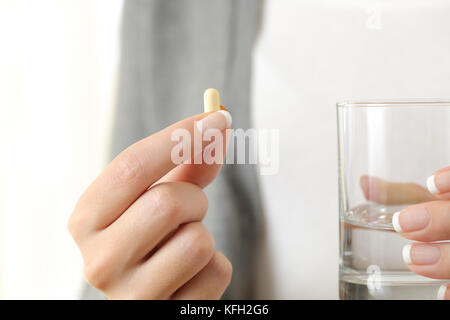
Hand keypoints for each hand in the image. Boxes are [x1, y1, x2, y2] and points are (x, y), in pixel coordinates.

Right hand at [68, 111, 231, 298]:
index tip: (218, 117)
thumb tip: (218, 122)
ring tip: (182, 245)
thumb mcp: (157, 196)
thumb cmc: (152, 238)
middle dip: (193, 198)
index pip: (131, 166)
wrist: (150, 296)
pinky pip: (216, 272)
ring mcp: (131, 296)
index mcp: (85, 220)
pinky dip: (215, 266)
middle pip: (167, 203)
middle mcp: (98, 261)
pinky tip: (191, 276)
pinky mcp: (165, 316)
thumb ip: (185, 162)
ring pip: (197, 241)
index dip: (180, 137)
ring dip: (204, 234)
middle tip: (188, 210)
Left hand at [391, 167, 449, 299]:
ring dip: (445, 259)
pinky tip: (441, 293)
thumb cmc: (442, 220)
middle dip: (441, 220)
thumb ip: (399, 194)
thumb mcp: (427, 203)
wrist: (446, 242)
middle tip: (403, 223)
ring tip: (412, 257)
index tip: (432, 183)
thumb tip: (364, 183)